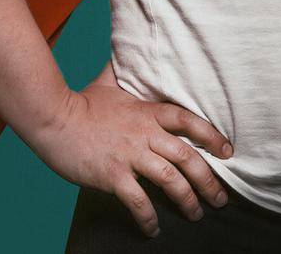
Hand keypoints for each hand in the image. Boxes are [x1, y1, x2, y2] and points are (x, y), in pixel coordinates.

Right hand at [24, 63, 233, 237]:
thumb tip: (129, 52)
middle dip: (208, 180)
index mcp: (146, 112)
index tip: (228, 152)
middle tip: (220, 199)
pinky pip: (138, 201)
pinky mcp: (112, 175)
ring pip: (170, 179)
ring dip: (187, 200)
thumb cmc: (81, 103)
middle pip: (187, 156)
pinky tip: (153, 229)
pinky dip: (149, 218)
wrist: (52, 118)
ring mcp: (128, 155)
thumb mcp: (108, 83)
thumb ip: (125, 73)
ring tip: (196, 213)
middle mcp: (143, 133)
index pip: (188, 120)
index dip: (211, 135)